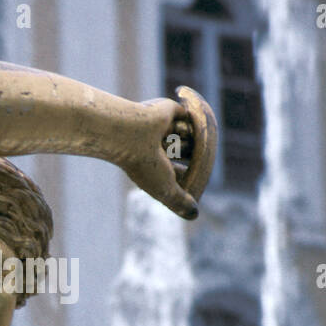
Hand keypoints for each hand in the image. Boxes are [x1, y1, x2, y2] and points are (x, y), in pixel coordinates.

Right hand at [119, 98, 200, 220]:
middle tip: (191, 159)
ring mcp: (161, 126)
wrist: (131, 133)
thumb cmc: (144, 164)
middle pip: (185, 151)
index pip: (176, 170)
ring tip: (168, 142)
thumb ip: (179, 201)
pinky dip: (186, 122)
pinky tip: (179, 125)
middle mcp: (156, 145)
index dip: (186, 176)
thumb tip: (193, 215)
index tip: (192, 179)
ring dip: (184, 140)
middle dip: (191, 156)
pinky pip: (188, 116)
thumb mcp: (165, 190)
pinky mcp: (167, 109)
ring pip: (188, 135)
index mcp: (152, 162)